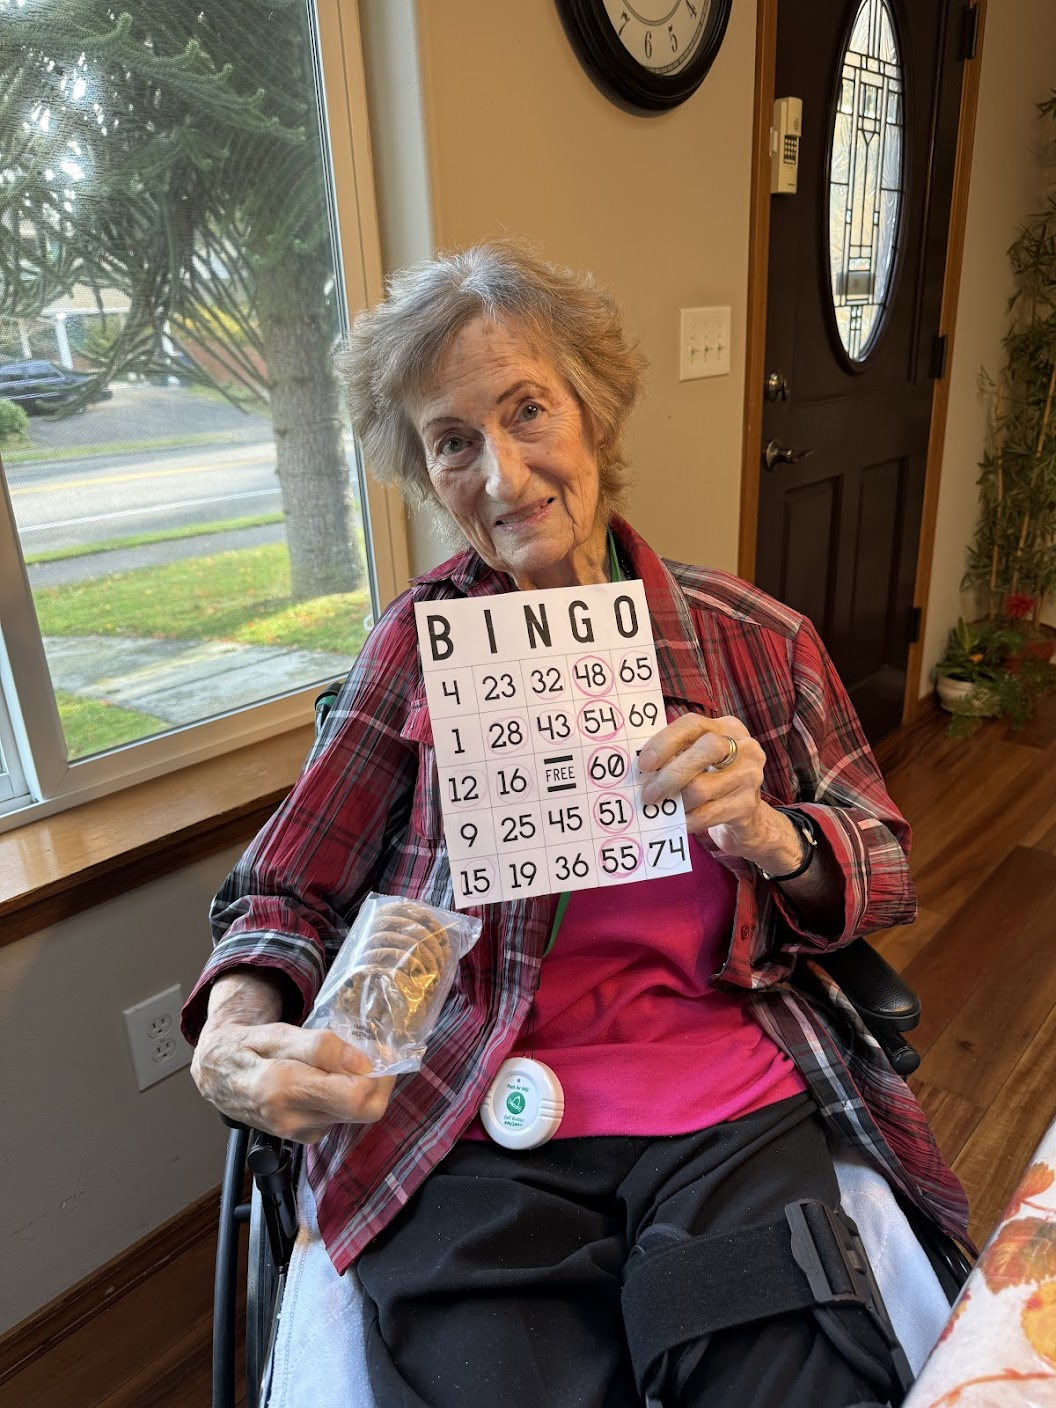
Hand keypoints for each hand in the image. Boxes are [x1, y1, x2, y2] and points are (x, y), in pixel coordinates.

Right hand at [191, 974, 394, 1143]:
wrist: (217, 1075)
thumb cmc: (247, 1048)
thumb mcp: (279, 1034)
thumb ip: (319, 1047)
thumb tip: (361, 1063)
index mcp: (283, 1090)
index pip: (355, 1098)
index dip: (378, 1074)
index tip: (379, 1051)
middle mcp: (292, 1120)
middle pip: (363, 1112)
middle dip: (377, 1084)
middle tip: (371, 1057)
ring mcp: (299, 1133)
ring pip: (353, 1115)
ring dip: (358, 1090)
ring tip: (339, 1064)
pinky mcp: (303, 1137)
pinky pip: (339, 1117)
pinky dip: (343, 1098)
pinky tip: (326, 1080)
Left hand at [637, 714, 799, 869]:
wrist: (747, 818)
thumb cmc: (713, 781)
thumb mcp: (700, 760)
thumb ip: (677, 755)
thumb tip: (641, 768)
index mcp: (727, 728)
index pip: (694, 724)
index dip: (665, 741)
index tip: (644, 763)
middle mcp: (744, 747)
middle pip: (706, 750)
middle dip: (671, 773)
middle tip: (648, 794)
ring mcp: (750, 776)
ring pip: (702, 788)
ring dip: (676, 802)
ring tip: (663, 809)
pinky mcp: (748, 805)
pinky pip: (707, 814)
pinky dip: (686, 820)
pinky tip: (677, 822)